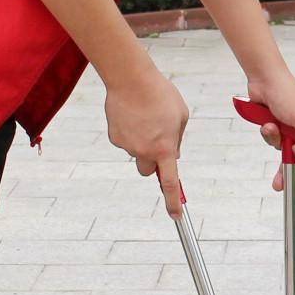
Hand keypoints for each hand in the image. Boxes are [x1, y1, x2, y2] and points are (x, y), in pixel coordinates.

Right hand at [104, 66, 189, 217]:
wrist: (131, 79)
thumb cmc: (161, 95)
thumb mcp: (181, 116)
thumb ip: (177, 139)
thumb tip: (172, 155)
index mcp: (165, 148)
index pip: (169, 183)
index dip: (173, 202)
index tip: (176, 216)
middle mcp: (145, 151)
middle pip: (148, 171)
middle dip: (153, 163)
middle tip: (156, 143)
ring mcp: (127, 145)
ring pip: (136, 152)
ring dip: (142, 142)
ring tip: (145, 117)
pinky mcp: (114, 136)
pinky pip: (125, 140)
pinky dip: (129, 132)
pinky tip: (132, 115)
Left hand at [241, 66, 294, 191]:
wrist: (263, 78)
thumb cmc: (285, 94)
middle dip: (285, 160)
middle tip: (277, 184)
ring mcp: (286, 125)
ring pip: (280, 144)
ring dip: (273, 138)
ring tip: (269, 126)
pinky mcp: (274, 123)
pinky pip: (270, 137)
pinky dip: (267, 132)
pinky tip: (265, 122)